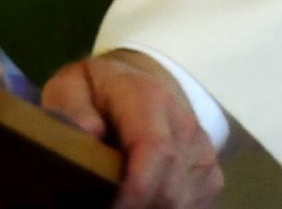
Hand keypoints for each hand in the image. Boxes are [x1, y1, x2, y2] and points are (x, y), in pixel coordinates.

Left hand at [40, 49, 221, 208]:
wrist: (141, 85)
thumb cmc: (98, 93)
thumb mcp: (71, 86)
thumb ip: (71, 107)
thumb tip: (89, 133)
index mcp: (149, 97)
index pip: (155, 150)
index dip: (135, 190)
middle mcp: (184, 125)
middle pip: (168, 189)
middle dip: (135, 208)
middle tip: (101, 208)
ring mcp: (202, 153)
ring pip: (180, 205)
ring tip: (116, 202)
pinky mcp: (210, 177)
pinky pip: (190, 208)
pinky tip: (138, 202)